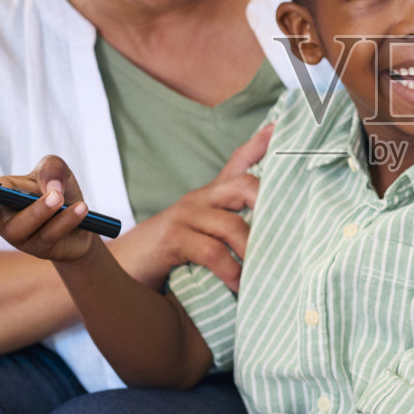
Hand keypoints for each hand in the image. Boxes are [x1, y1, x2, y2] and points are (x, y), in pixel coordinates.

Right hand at [0, 155, 100, 263]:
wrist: (83, 217)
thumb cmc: (58, 189)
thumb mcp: (56, 169)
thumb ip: (50, 168)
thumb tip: (50, 190)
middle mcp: (1, 219)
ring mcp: (20, 237)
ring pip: (19, 228)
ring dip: (38, 211)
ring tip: (58, 197)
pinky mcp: (42, 249)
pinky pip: (51, 235)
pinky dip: (67, 220)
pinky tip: (81, 208)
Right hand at [109, 123, 272, 291]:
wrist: (123, 268)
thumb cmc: (170, 255)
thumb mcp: (204, 238)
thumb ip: (232, 232)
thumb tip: (271, 243)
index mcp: (210, 196)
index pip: (239, 162)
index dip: (261, 144)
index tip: (281, 128)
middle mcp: (200, 199)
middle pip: (244, 186)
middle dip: (270, 205)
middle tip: (290, 236)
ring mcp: (185, 215)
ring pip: (232, 225)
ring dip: (252, 254)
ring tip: (263, 276)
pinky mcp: (172, 238)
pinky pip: (211, 251)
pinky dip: (230, 271)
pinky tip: (237, 286)